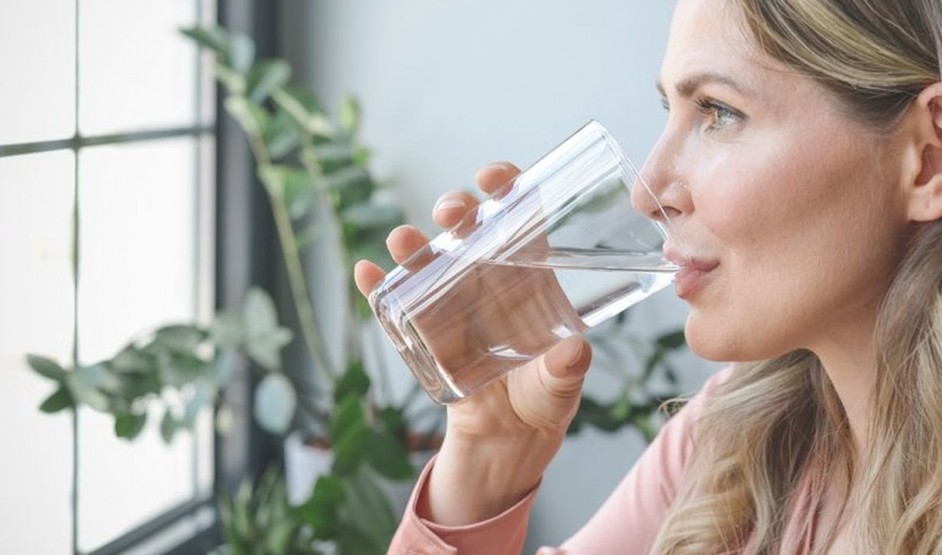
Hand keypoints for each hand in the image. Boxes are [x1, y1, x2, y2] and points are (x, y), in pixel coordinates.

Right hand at [354, 162, 594, 523]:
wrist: (510, 438)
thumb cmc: (545, 397)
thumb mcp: (561, 385)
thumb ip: (567, 371)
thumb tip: (574, 353)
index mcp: (530, 277)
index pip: (519, 220)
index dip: (508, 190)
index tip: (496, 177)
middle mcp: (489, 280)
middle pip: (469, 231)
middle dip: (456, 210)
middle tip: (452, 212)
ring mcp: (452, 302)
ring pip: (429, 260)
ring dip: (413, 245)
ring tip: (403, 240)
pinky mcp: (424, 332)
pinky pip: (396, 304)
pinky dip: (377, 288)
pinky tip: (366, 273)